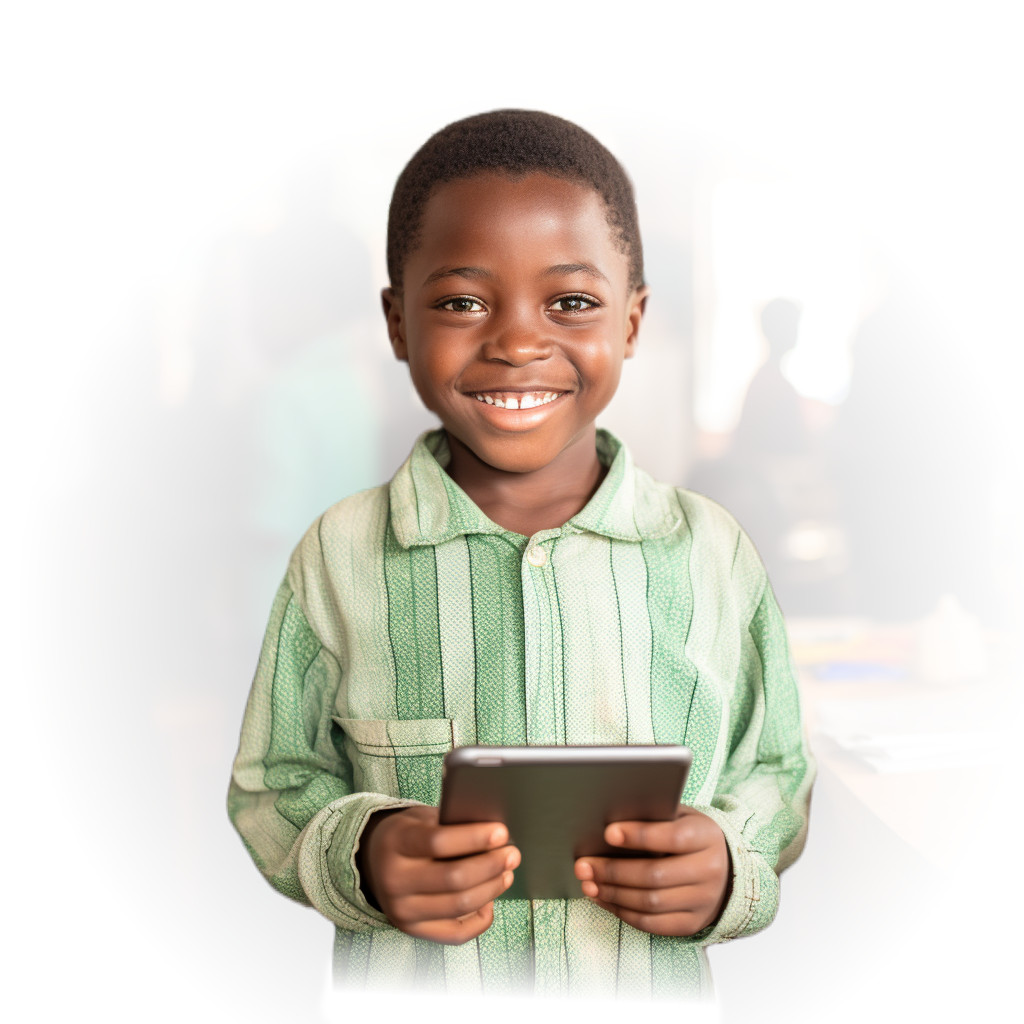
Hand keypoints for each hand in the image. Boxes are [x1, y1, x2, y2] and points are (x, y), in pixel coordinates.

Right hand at [357, 805, 519, 944]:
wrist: (374, 860)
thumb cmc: (410, 833)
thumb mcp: (422, 818)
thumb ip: (451, 823)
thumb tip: (495, 833)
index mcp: (395, 843)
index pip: (438, 842)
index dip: (474, 837)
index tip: (502, 832)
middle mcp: (394, 880)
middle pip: (454, 878)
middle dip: (491, 865)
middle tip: (513, 854)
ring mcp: (401, 910)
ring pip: (459, 906)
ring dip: (491, 889)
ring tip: (507, 873)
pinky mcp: (412, 930)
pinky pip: (456, 933)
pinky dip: (480, 918)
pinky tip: (490, 900)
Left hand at [574, 805, 730, 935]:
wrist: (724, 869)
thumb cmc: (689, 835)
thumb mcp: (680, 818)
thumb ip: (654, 818)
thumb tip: (610, 826)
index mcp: (707, 837)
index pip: (672, 837)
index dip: (638, 835)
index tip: (608, 832)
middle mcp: (710, 871)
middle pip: (655, 875)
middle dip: (614, 871)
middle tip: (583, 864)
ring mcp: (703, 901)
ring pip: (650, 902)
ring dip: (613, 893)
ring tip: (588, 882)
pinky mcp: (692, 923)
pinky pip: (652, 923)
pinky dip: (623, 911)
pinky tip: (604, 898)